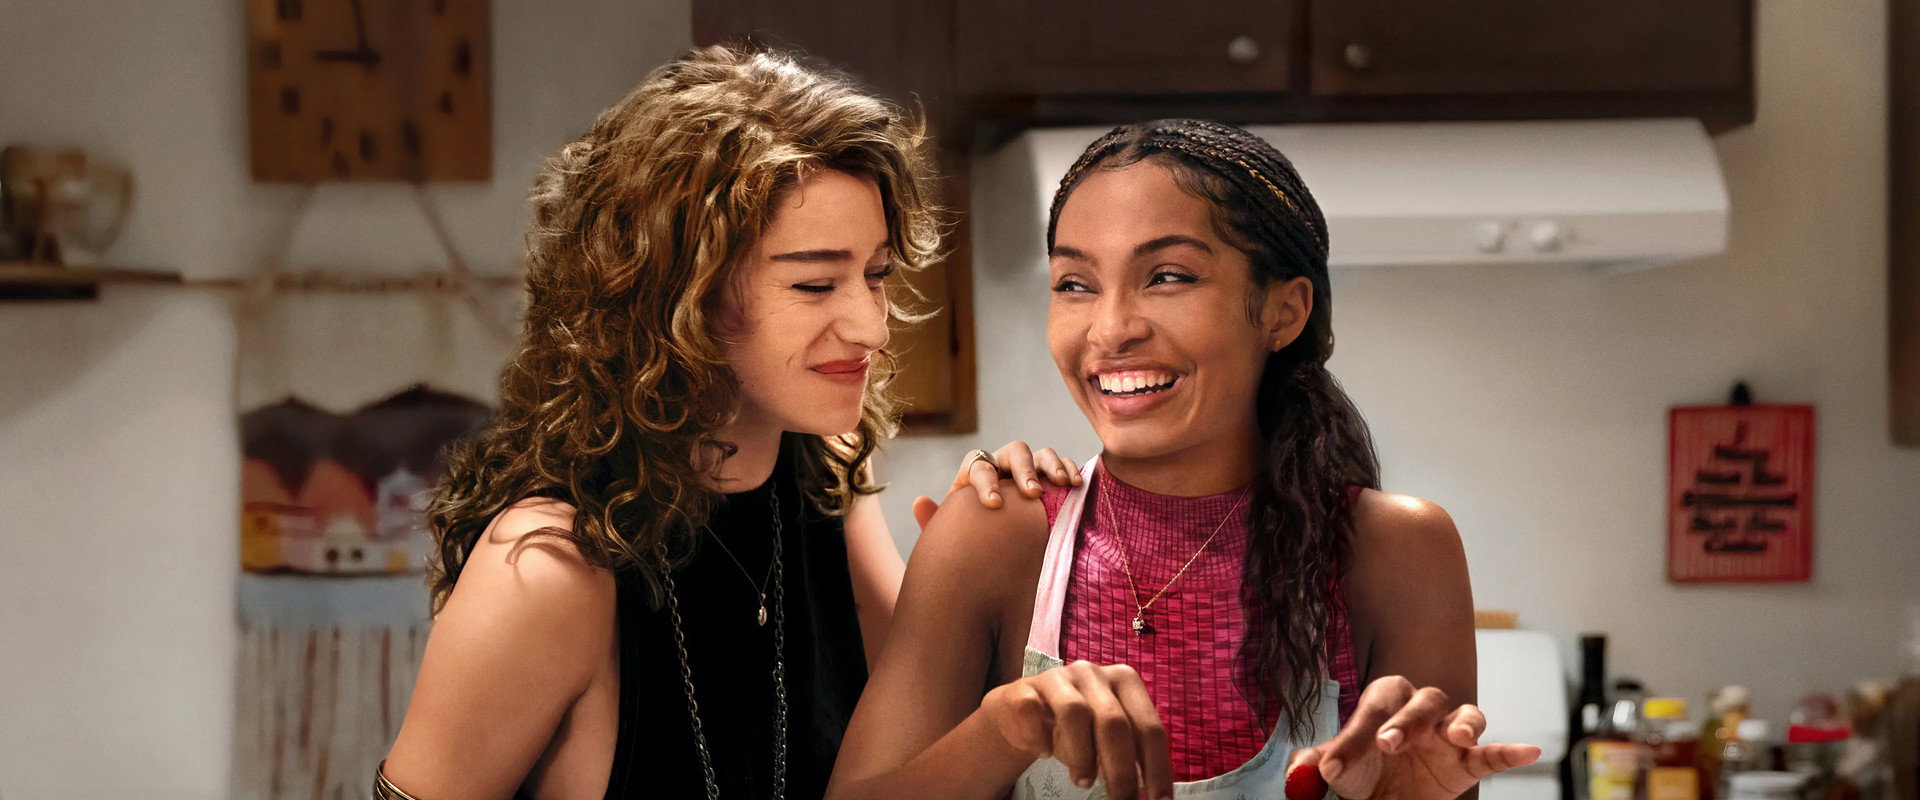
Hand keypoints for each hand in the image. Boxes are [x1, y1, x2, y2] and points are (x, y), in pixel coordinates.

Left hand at [912, 442, 1082, 530]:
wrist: (992, 550)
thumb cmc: (970, 539)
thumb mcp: (950, 533)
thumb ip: (934, 520)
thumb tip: (919, 500)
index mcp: (975, 475)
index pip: (978, 465)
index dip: (985, 481)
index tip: (994, 505)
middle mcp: (1003, 467)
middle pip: (1014, 451)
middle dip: (1023, 470)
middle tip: (1032, 494)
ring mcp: (1029, 471)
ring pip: (1040, 453)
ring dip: (1051, 465)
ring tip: (1061, 484)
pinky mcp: (1051, 480)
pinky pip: (1063, 465)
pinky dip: (1071, 470)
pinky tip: (1076, 485)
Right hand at [981, 660, 1172, 799]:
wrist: (1023, 712)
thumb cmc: (1077, 729)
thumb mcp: (1107, 739)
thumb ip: (1129, 755)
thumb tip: (1145, 789)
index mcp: (1125, 681)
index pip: (1149, 727)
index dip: (1157, 767)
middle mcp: (1094, 673)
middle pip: (1114, 722)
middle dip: (1121, 770)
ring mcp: (1058, 677)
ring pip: (1075, 713)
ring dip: (1082, 756)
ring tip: (1082, 781)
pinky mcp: (1025, 688)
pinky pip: (1032, 711)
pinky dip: (1039, 740)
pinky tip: (1044, 754)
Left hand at [1287, 676, 1541, 799]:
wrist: (1385, 797)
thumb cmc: (1362, 772)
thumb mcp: (1338, 766)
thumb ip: (1319, 762)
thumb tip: (1298, 770)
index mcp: (1384, 705)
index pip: (1372, 710)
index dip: (1352, 736)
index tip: (1332, 766)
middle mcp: (1420, 713)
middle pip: (1422, 701)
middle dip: (1406, 721)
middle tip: (1388, 744)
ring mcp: (1448, 736)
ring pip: (1464, 715)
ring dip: (1462, 723)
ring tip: (1459, 737)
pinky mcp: (1469, 762)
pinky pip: (1494, 754)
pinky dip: (1511, 752)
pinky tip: (1529, 750)